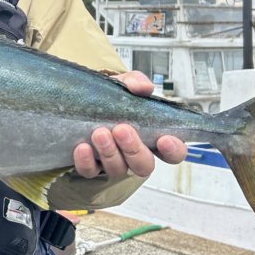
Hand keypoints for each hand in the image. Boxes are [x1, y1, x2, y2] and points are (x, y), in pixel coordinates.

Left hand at [73, 71, 188, 177]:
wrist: (81, 99)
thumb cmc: (113, 96)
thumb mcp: (125, 84)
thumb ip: (137, 82)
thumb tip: (142, 87)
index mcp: (153, 137)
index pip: (173, 153)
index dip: (173, 150)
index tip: (164, 139)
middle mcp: (135, 154)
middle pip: (144, 166)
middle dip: (134, 149)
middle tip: (122, 129)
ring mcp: (113, 162)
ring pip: (118, 170)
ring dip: (109, 152)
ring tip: (99, 133)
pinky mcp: (91, 166)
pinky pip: (90, 171)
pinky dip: (86, 161)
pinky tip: (82, 147)